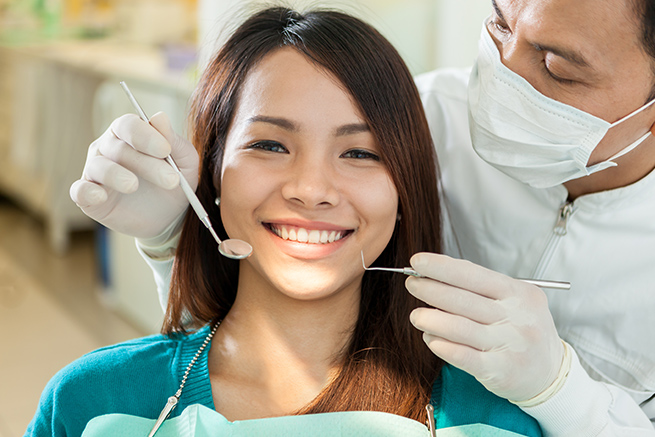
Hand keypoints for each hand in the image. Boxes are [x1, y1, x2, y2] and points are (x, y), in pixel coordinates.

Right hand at [70, 112, 198, 239]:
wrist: (168, 217)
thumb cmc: (174, 182)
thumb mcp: (185, 163)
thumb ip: (174, 142)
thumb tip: (159, 116)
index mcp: (130, 133)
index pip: (129, 125)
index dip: (145, 136)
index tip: (166, 150)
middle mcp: (107, 147)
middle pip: (119, 148)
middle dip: (146, 164)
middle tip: (171, 180)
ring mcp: (95, 171)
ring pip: (99, 166)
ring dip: (116, 175)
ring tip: (134, 186)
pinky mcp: (88, 197)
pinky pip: (80, 190)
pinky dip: (87, 192)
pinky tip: (100, 196)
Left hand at [406, 252, 563, 402]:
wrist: (551, 373)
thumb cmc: (523, 330)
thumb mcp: (514, 302)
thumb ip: (480, 290)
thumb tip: (435, 275)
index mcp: (518, 293)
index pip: (474, 274)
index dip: (442, 267)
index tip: (417, 262)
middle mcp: (516, 317)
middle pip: (463, 299)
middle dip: (430, 288)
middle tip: (412, 284)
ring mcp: (509, 345)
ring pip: (460, 327)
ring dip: (430, 319)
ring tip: (415, 315)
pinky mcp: (500, 371)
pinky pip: (464, 357)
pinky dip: (442, 346)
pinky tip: (430, 338)